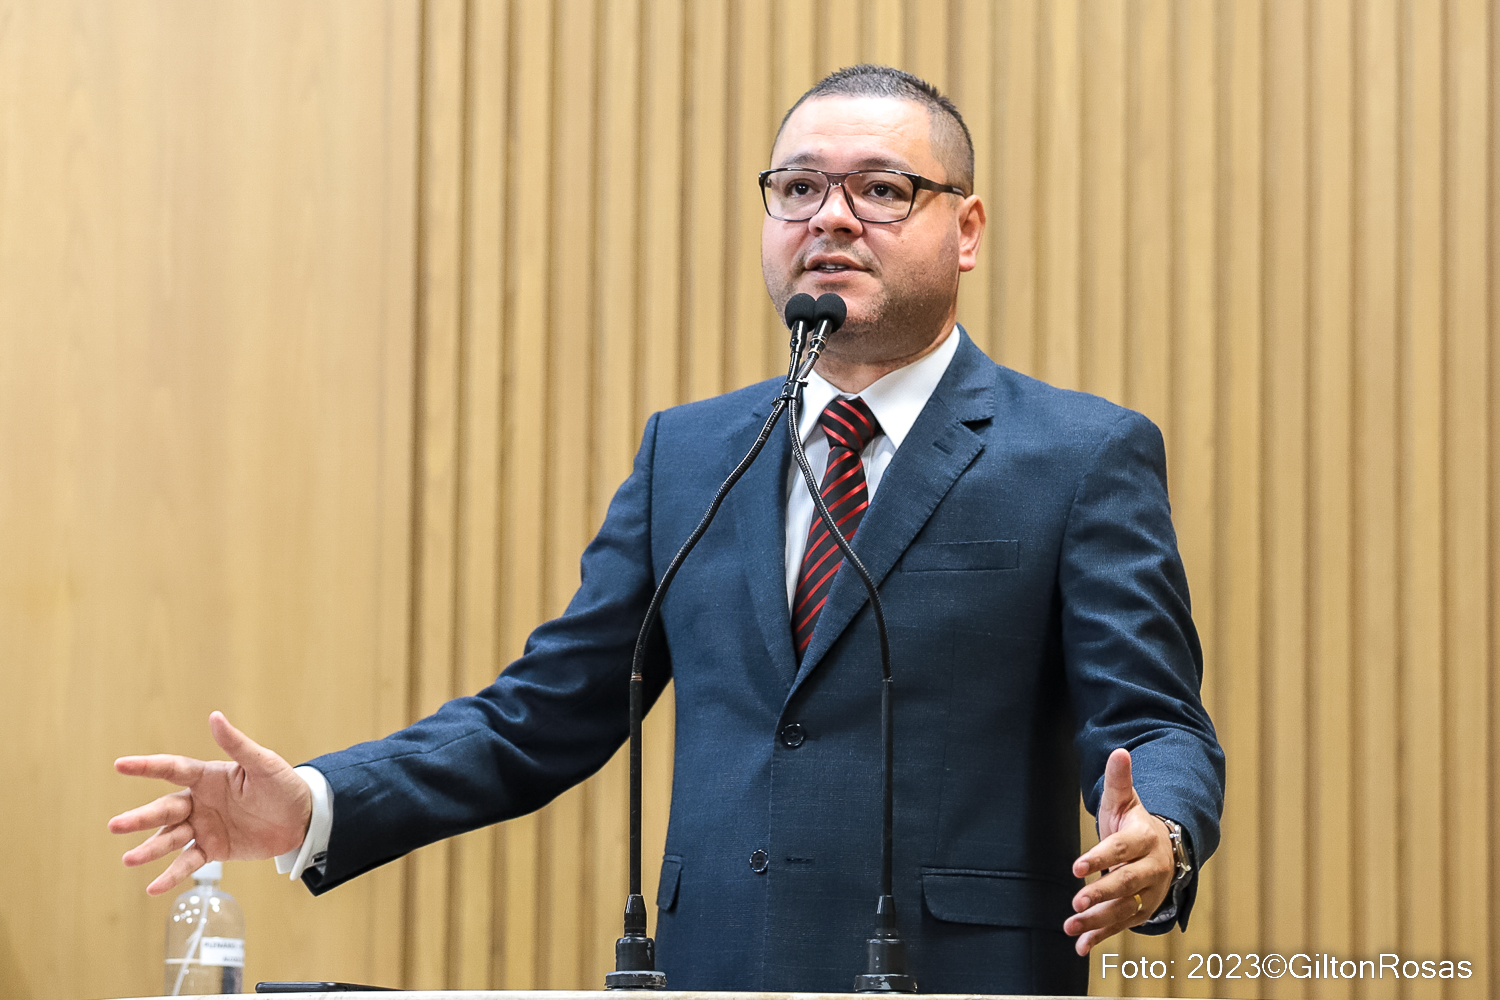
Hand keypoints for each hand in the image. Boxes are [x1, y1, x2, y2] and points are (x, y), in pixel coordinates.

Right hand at [108, 711, 312, 894]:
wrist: (303, 819)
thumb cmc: (284, 785)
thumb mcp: (263, 764)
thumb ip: (237, 744)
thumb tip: (214, 716)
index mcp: (209, 777)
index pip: (172, 769)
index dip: (147, 767)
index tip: (120, 765)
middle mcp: (200, 801)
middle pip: (165, 809)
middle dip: (141, 818)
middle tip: (116, 826)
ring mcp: (204, 826)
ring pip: (171, 837)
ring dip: (150, 848)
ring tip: (129, 860)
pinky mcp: (213, 849)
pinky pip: (188, 862)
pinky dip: (171, 875)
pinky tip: (154, 888)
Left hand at [1064, 747, 1175, 954]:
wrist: (1161, 848)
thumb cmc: (1134, 823)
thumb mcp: (1125, 801)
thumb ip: (1119, 780)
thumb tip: (1119, 751)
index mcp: (1145, 839)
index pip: (1121, 849)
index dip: (1100, 857)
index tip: (1076, 868)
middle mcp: (1152, 869)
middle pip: (1127, 883)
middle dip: (1103, 893)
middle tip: (1076, 900)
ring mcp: (1149, 892)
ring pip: (1124, 909)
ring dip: (1098, 920)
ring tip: (1071, 927)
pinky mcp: (1142, 910)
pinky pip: (1122, 925)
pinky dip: (1102, 936)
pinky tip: (1080, 946)